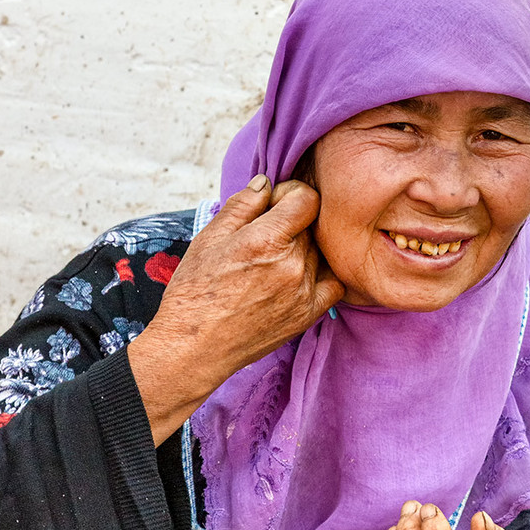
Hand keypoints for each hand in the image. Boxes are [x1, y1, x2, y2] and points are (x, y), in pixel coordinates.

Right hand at [128, 177, 343, 444]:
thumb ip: (243, 206)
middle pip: (312, 225)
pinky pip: (334, 283)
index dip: (291, 195)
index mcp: (266, 240)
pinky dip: (323, 274)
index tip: (275, 205)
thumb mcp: (209, 238)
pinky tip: (301, 276)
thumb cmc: (194, 291)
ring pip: (320, 252)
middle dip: (292, 224)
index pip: (306, 198)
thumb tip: (268, 182)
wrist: (195, 347)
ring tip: (275, 261)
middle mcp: (291, 265)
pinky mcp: (309, 314)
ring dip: (304, 249)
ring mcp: (304, 291)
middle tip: (266, 237)